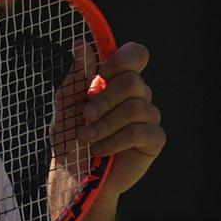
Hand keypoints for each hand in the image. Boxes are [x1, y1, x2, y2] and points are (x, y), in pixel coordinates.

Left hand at [80, 42, 165, 199]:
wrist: (74, 177)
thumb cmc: (69, 138)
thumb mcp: (66, 105)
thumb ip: (78, 76)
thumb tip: (81, 44)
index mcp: (116, 82)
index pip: (136, 55)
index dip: (122, 59)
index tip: (101, 72)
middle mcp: (137, 96)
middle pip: (133, 81)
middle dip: (104, 99)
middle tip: (86, 116)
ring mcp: (148, 117)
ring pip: (135, 107)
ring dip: (105, 124)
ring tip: (88, 138)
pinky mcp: (154, 139)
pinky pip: (139, 131)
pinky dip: (114, 141)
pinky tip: (101, 150)